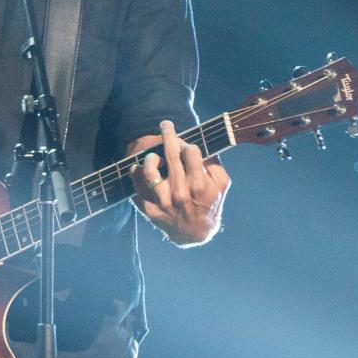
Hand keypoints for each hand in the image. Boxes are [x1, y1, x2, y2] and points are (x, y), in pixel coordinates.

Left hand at [128, 120, 230, 245]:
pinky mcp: (150, 209)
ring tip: (153, 155)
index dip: (187, 144)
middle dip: (168, 134)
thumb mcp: (221, 183)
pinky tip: (138, 168)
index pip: (190, 151)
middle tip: (166, 125)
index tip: (184, 142)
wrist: (195, 232)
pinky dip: (135, 174)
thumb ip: (214, 162)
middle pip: (170, 154)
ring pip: (149, 170)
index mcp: (199, 185)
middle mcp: (180, 193)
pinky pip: (137, 188)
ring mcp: (163, 202)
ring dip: (150, 157)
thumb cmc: (210, 203)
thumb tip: (201, 141)